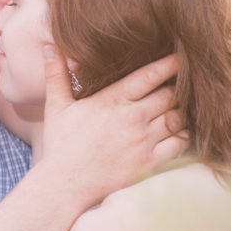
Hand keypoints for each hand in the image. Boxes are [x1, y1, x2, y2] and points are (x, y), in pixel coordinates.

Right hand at [39, 45, 186, 208]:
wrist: (65, 185)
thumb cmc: (61, 145)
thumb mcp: (56, 106)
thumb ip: (56, 74)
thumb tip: (48, 45)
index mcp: (112, 100)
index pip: (150, 74)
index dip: (170, 63)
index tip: (181, 57)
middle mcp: (132, 118)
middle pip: (170, 94)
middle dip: (176, 89)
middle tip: (181, 85)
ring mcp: (143, 141)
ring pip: (178, 118)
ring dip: (180, 112)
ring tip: (178, 109)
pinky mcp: (150, 162)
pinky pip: (180, 143)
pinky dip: (182, 136)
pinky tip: (177, 133)